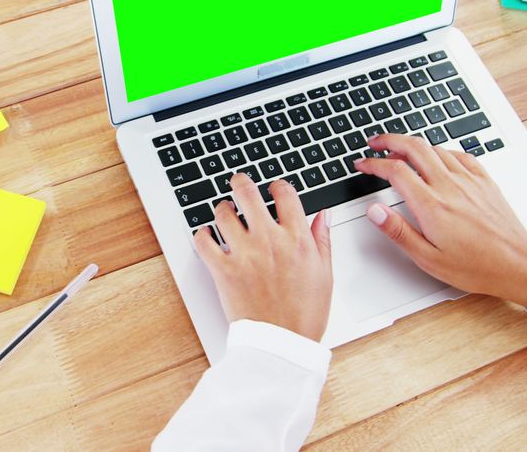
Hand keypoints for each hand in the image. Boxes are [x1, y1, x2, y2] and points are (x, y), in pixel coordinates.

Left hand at [193, 174, 332, 340]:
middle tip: (238, 183)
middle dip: (241, 183)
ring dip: (222, 210)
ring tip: (224, 213)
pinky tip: (207, 235)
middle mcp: (269, 241)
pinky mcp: (223, 270)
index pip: (285, 194)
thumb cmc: (304, 313)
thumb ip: (321, 240)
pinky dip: (202, 235)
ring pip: (223, 214)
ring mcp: (244, 254)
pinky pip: (203, 241)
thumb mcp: (325, 274)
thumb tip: (322, 216)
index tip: (274, 190)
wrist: (281, 343)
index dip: (277, 186)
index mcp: (297, 239)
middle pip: (248, 193)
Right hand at [354, 134, 526, 310]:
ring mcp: (469, 181)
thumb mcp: (428, 258)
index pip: (395, 171)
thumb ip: (398, 231)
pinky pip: (459, 155)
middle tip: (375, 142)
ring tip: (400, 149)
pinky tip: (437, 157)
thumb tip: (374, 211)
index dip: (374, 163)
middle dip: (390, 140)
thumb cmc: (476, 266)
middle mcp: (450, 187)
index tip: (362, 164)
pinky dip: (441, 151)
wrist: (518, 265)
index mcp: (432, 206)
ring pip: (435, 148)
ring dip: (413, 144)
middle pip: (414, 148)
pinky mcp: (484, 181)